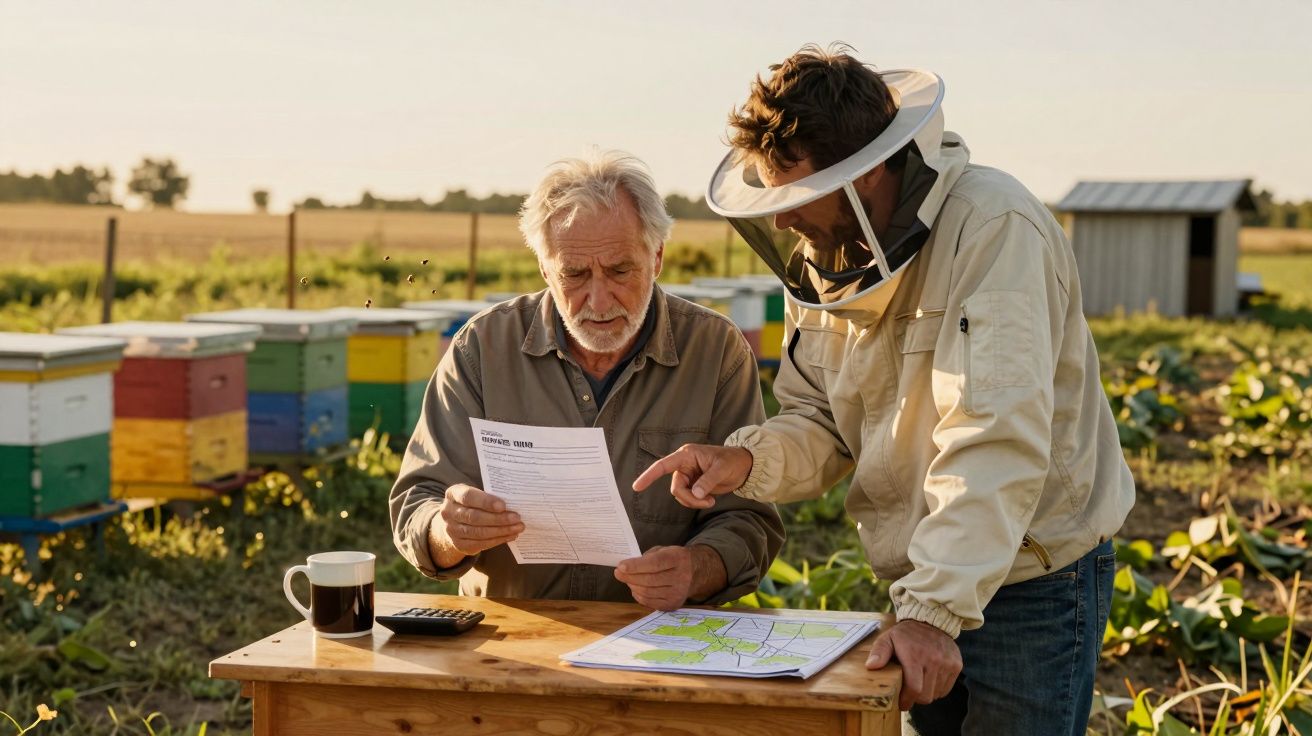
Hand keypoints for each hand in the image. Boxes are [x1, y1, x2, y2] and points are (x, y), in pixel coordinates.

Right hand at [429, 484, 523, 566]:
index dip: (486, 502)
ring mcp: (452, 530)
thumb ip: (489, 496)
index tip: (503, 505)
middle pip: (474, 517)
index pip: (468, 497)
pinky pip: (480, 544)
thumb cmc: (472, 503)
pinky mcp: (459, 544)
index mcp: (453, 494)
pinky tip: (510, 535)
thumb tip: (513, 502)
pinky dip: (498, 540)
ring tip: (518, 527)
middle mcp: (448, 512)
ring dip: (501, 531)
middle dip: (498, 518)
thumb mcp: (475, 494)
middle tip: (516, 518)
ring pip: (478, 532)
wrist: (455, 522)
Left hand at [615, 546, 701, 610]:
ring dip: (633, 586)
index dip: (636, 566)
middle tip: (618, 573)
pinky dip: (638, 596)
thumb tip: (627, 567)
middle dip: (630, 577)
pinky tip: (635, 588)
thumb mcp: (664, 550)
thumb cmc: (673, 559)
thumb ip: (647, 557)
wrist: (694, 572)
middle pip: (649, 580)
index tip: (621, 566)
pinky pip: (650, 602)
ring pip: (648, 593)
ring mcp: (678, 593)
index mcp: (679, 559)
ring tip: (628, 579)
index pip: (655, 564)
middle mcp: (681, 577)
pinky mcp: (673, 604)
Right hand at [631, 444, 752, 509]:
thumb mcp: (722, 469)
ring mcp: (688, 476)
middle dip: (689, 498)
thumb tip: (696, 494)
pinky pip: (688, 498)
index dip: (649, 475)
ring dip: (694, 502)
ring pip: (681, 495)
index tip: (637, 487)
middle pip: (676, 488)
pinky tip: (710, 499)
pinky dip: (697, 503)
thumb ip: (708, 481)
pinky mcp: (693, 485)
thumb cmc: (733, 461)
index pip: (663, 465)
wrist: (744, 467)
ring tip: (711, 501)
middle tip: (708, 502)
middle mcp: (684, 465)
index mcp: (687, 455)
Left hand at [865, 620, 962, 710]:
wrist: (931, 620)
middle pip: (926, 696)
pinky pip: (946, 688)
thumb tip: (871, 666)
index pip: (914, 689)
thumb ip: (879, 652)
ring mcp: (947, 663)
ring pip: (937, 694)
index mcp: (915, 656)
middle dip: (915, 698)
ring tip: (919, 682)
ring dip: (927, 693)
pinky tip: (929, 678)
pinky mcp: (956, 665)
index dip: (906, 700)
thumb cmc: (905, 634)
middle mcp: (934, 660)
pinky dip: (937, 688)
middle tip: (909, 692)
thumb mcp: (888, 639)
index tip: (901, 704)